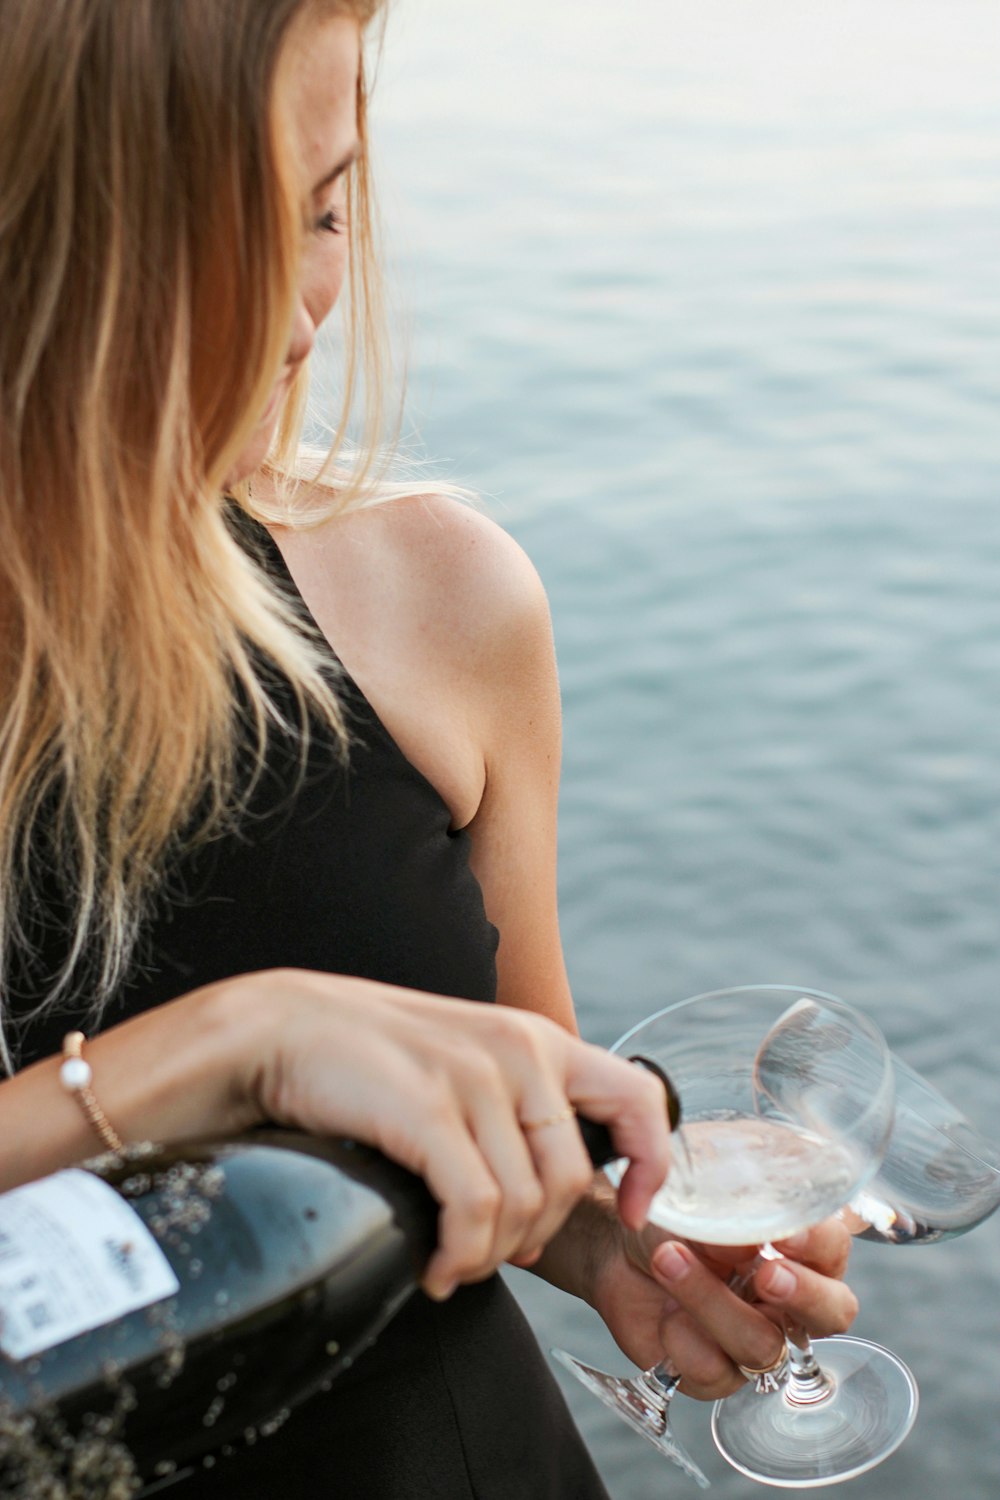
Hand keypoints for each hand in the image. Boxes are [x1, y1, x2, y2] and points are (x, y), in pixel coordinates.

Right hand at [235, 970, 672, 1298]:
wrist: (280, 1030)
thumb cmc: (371, 1058)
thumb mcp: (465, 1059)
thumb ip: (517, 1101)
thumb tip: (551, 1186)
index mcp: (537, 1039)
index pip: (640, 1098)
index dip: (651, 1164)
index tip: (625, 1211)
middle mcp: (520, 1052)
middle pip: (571, 1181)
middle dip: (535, 1237)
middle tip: (488, 1254)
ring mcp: (476, 1079)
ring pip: (524, 1205)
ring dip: (490, 1256)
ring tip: (454, 1263)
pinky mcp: (429, 1111)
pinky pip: (476, 1211)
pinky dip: (460, 1256)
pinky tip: (436, 1267)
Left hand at [590, 1208, 855, 1398]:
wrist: (618, 1244)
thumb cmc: (672, 1216)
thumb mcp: (700, 1198)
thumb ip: (731, 1214)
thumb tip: (746, 1242)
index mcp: (798, 1250)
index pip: (832, 1248)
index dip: (819, 1244)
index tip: (787, 1234)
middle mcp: (787, 1301)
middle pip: (831, 1314)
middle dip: (803, 1294)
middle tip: (767, 1274)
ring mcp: (754, 1340)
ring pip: (761, 1345)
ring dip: (712, 1301)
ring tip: (669, 1259)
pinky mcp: (714, 1374)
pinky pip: (714, 1372)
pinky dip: (683, 1338)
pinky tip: (664, 1313)